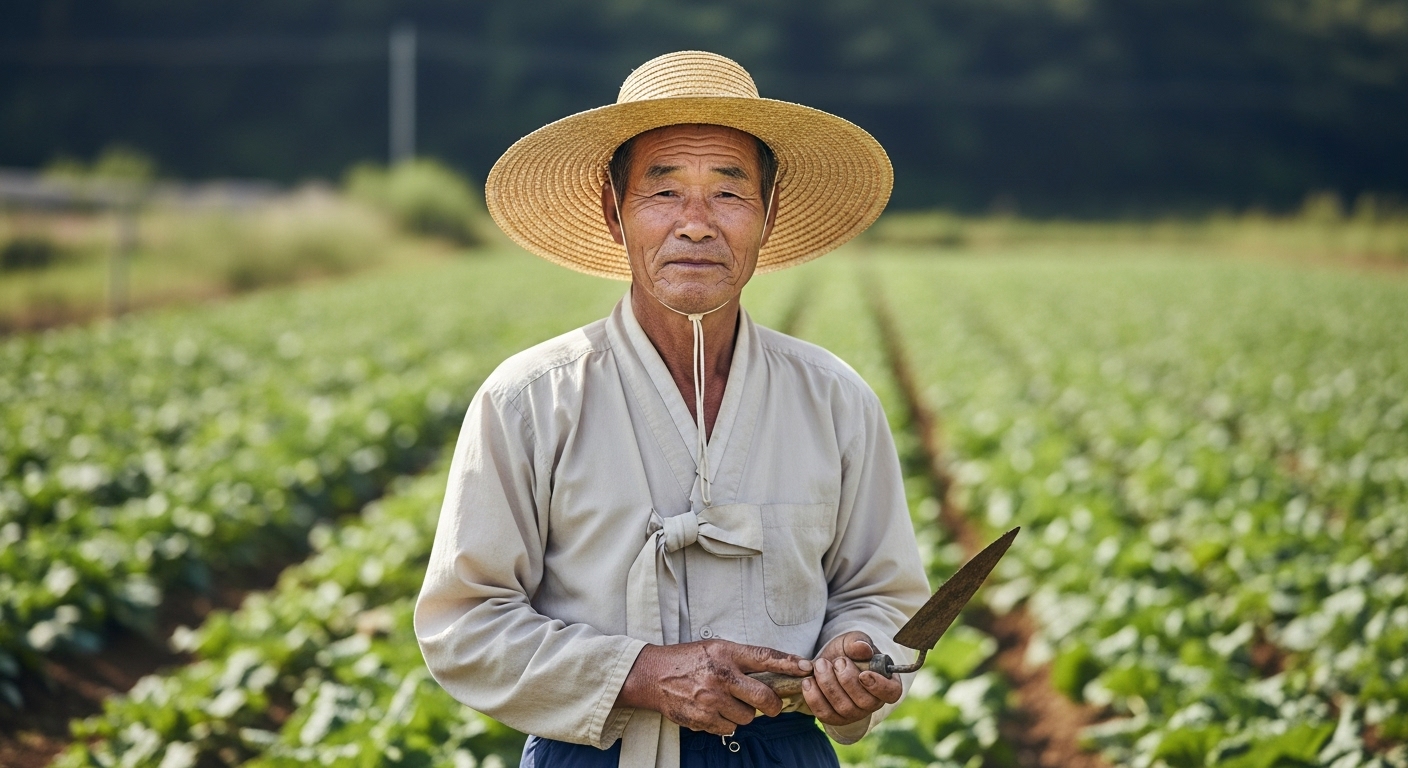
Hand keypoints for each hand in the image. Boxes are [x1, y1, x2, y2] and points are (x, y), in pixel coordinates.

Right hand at [616, 639, 813, 734]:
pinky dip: (725, 723)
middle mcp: (721, 677)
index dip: (789, 663)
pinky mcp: (702, 719)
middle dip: (772, 706)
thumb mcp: (716, 649)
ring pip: (747, 718)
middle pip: (763, 699)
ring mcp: (711, 700)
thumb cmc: (688, 660)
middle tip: (771, 706)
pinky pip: (728, 728)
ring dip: (742, 714)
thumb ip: (742, 659)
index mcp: (726, 654)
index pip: (765, 658)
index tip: (806, 667)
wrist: (653, 676)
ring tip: (727, 702)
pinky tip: (713, 711)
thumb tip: (774, 671)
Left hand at [802, 631, 903, 727]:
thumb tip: (863, 648)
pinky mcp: (834, 718)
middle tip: (837, 661)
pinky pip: (825, 714)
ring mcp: (854, 714)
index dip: (879, 686)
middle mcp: (872, 703)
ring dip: (828, 684)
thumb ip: (858, 642)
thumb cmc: (847, 652)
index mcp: (886, 683)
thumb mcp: (852, 641)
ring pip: (843, 708)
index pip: (891, 693)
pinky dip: (814, 697)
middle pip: (864, 702)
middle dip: (846, 680)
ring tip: (820, 665)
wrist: (827, 661)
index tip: (864, 674)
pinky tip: (808, 681)